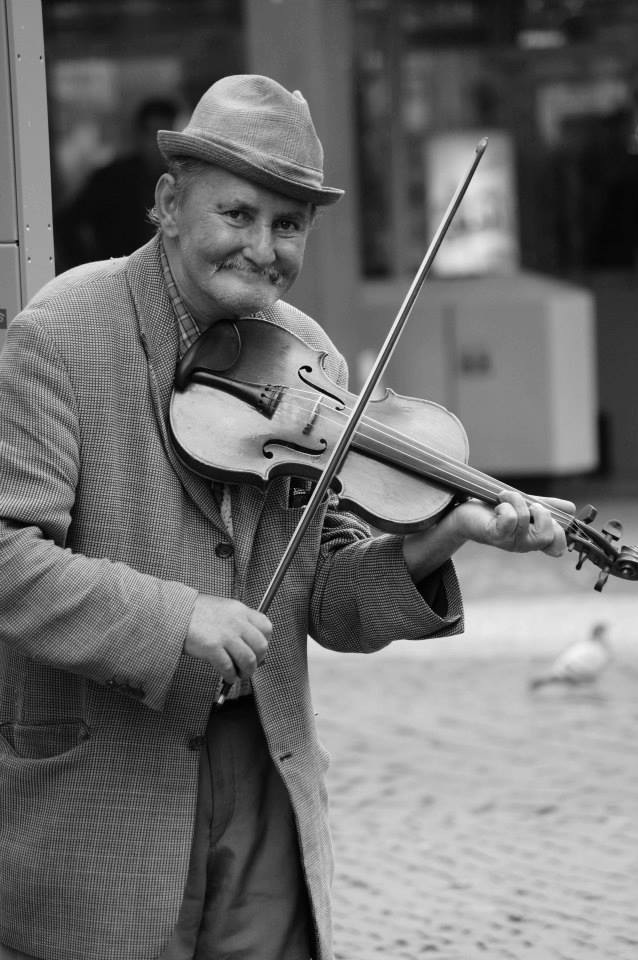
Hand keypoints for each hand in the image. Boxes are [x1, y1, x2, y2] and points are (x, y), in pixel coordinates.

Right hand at [184, 595, 271, 684]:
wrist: (173, 612)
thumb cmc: (195, 613)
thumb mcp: (222, 609)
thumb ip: (237, 622)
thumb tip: (248, 644)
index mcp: (240, 610)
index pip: (266, 626)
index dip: (264, 642)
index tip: (258, 650)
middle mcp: (236, 621)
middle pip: (261, 646)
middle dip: (258, 660)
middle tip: (250, 666)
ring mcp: (225, 634)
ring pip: (248, 659)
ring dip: (246, 672)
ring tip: (239, 675)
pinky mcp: (212, 647)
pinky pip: (229, 668)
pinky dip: (230, 676)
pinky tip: (227, 676)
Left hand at [451, 490, 573, 556]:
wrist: (465, 513)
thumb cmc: (495, 510)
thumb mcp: (525, 506)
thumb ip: (547, 506)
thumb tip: (571, 508)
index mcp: (534, 538)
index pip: (558, 547)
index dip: (560, 531)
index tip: (545, 513)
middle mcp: (524, 544)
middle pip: (547, 537)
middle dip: (542, 514)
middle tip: (529, 504)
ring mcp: (509, 542)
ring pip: (526, 520)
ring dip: (517, 500)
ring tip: (505, 496)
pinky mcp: (495, 535)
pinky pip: (510, 519)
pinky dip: (506, 504)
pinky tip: (498, 504)